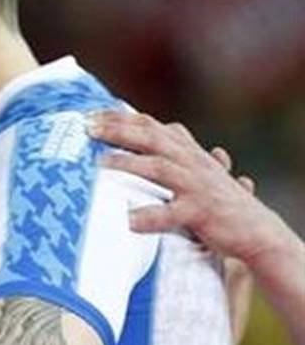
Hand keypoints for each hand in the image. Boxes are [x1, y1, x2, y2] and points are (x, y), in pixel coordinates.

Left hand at [88, 111, 298, 268]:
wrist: (257, 230)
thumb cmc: (219, 201)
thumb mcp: (199, 169)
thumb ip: (178, 150)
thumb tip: (163, 127)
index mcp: (186, 151)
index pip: (150, 125)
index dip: (121, 117)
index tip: (90, 114)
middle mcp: (190, 162)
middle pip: (151, 138)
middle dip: (118, 130)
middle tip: (87, 128)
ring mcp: (196, 186)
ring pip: (159, 168)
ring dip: (129, 163)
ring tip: (100, 163)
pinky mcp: (201, 212)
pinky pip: (173, 213)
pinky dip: (151, 216)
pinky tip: (129, 220)